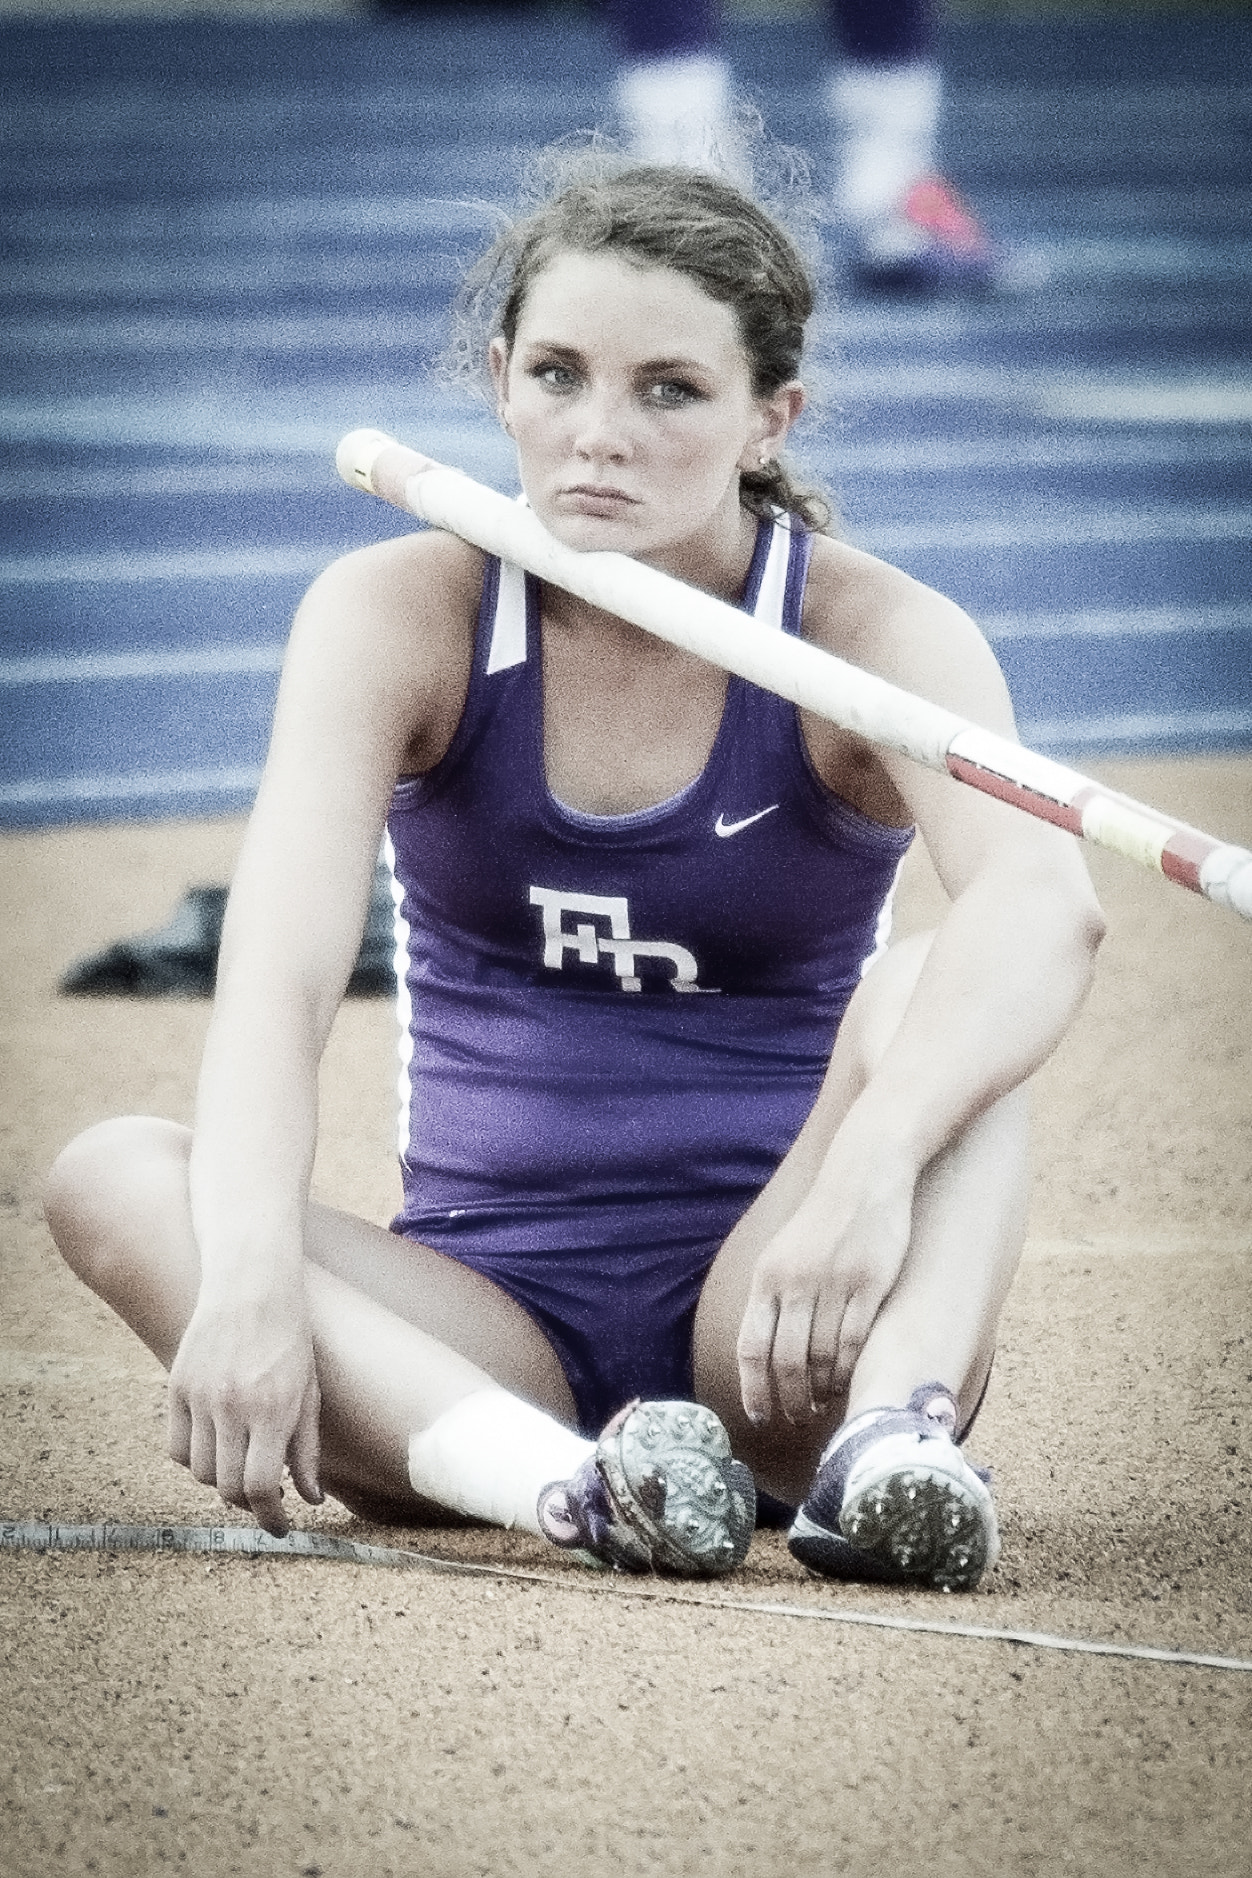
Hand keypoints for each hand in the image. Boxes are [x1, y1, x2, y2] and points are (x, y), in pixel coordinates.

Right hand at [167, 1290, 322, 1535]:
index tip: (280, 1527)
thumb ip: (307, 1449)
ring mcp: (199, 1398)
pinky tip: (217, 1450)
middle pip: (228, 1487)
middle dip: (249, 1504)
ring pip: (201, 1473)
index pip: (261, 1487)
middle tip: (266, 1498)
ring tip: (243, 1468)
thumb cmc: (290, 1339)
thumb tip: (311, 1499)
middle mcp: (231, 1407)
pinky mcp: (176, 1388)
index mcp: (272, 1410)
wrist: (251, 1286)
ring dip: (222, 1482)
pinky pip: (177, 1448)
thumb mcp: (309, 1393)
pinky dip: (194, 1461)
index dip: (271, 1518)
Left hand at [736, 1160, 915, 1425]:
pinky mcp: (870, 1284)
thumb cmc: (821, 1221)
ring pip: (823, 1357)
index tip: (759, 1415)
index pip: (751, 1346)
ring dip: (821, 1388)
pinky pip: (855, 1341)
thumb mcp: (781, 1253)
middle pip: (787, 1361)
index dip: (753, 1387)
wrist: (863, 1177)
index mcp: (767, 1277)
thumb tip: (762, 1354)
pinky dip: (849, 1369)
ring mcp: (834, 1284)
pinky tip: (847, 1380)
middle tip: (797, 1417)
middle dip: (790, 1398)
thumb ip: (772, 1298)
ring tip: (822, 1402)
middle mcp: (796, 1283)